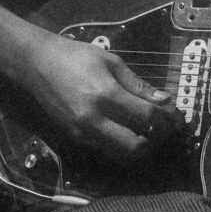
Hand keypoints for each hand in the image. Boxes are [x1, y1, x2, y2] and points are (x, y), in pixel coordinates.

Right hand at [13, 31, 183, 159]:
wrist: (38, 64)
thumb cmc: (77, 57)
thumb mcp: (111, 62)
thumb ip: (137, 84)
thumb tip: (163, 100)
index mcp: (106, 95)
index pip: (145, 117)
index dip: (164, 119)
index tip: (172, 116)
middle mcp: (94, 119)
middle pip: (134, 146)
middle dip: (153, 141)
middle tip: (161, 130)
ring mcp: (82, 132)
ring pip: (118, 154)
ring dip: (137, 147)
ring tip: (146, 131)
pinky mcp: (74, 137)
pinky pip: (104, 148)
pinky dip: (119, 145)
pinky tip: (125, 129)